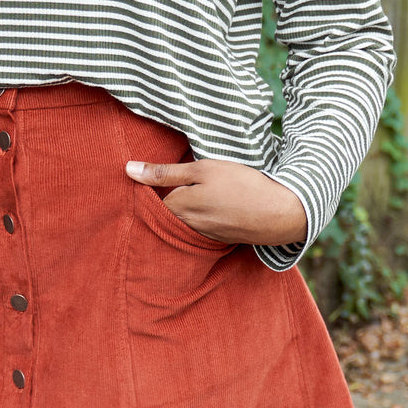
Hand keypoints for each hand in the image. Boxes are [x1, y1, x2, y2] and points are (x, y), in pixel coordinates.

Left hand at [125, 158, 307, 244]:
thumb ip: (164, 172)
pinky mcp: (221, 238)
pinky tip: (207, 205)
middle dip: (158, 202)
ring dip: (179, 210)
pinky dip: (197, 217)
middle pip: (164, 214)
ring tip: (182, 193)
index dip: (144, 190)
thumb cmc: (240, 184)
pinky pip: (199, 228)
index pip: (149, 203)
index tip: (139, 178)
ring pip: (181, 222)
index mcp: (179, 209)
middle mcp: (188, 228)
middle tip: (156, 184)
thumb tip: (127, 170)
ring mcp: (206, 235)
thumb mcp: (201, 169)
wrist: (281, 212)